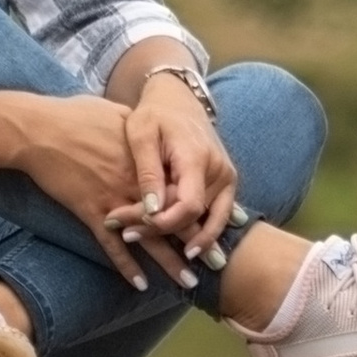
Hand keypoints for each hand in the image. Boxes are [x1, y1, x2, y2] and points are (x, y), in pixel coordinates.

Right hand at [0, 95, 213, 295]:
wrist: (39, 130)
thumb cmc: (76, 115)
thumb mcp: (118, 114)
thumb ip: (139, 131)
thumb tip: (149, 132)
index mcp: (148, 161)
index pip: (183, 190)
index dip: (202, 210)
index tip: (218, 225)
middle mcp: (137, 184)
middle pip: (175, 219)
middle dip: (197, 243)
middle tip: (218, 265)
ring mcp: (115, 200)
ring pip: (149, 239)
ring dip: (170, 263)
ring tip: (189, 283)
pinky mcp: (91, 211)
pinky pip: (112, 246)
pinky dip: (126, 266)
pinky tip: (140, 284)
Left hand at [111, 78, 238, 276]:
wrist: (179, 100)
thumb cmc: (154, 114)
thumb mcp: (140, 134)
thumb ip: (148, 172)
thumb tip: (153, 210)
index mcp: (197, 158)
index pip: (187, 206)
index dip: (161, 224)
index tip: (130, 228)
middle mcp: (219, 170)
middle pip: (195, 217)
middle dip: (163, 232)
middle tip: (128, 236)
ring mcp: (227, 178)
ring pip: (209, 220)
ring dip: (188, 239)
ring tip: (172, 257)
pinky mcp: (227, 183)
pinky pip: (221, 216)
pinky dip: (206, 233)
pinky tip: (192, 250)